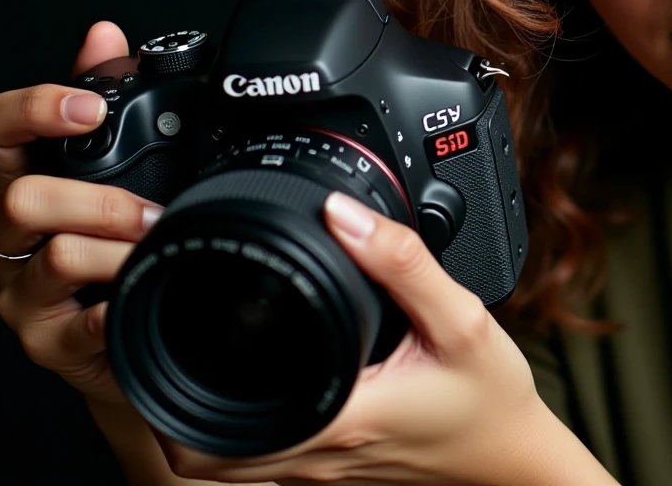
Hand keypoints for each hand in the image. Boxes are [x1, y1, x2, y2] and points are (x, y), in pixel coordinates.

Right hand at [0, 21, 163, 405]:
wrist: (136, 335)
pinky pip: (81, 322)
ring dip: (119, 251)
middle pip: (21, 198)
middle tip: (152, 210)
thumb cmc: (121, 246)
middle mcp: (12, 237)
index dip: (30, 110)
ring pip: (55, 257)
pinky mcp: (48, 342)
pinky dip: (118, 305)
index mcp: (26, 181)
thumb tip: (102, 34)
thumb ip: (109, 97)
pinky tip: (138, 298)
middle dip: (99, 199)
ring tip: (158, 251)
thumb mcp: (122, 168)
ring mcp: (23, 291)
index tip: (87, 109)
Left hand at [160, 192, 615, 485]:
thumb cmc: (491, 398)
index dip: (163, 391)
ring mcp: (319, 469)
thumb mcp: (461, 319)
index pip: (209, 435)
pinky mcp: (333, 466)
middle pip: (195, 456)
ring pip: (223, 461)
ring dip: (194, 414)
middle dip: (161, 402)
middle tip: (157, 337)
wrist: (516, 457)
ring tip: (191, 350)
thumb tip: (340, 211)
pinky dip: (237, 420)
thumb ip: (401, 262)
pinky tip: (253, 375)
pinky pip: (260, 455)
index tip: (155, 332)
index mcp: (335, 416)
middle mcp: (315, 455)